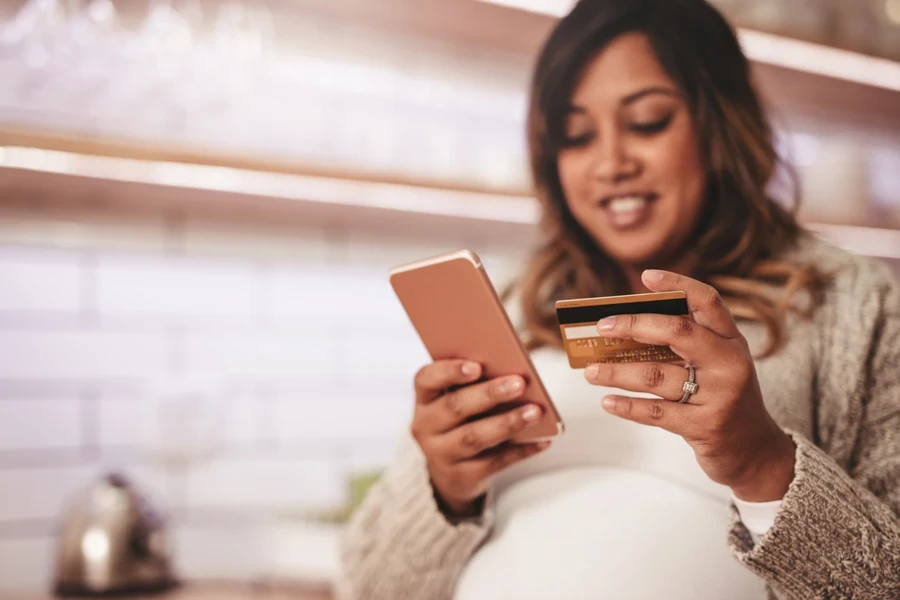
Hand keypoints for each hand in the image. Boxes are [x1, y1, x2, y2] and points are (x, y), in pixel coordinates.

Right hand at [411, 360, 550, 516]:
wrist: (449, 471)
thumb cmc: (461, 420)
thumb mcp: (456, 400)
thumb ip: (474, 384)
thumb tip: (512, 372)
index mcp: (424, 398)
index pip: (426, 379)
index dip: (450, 371)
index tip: (477, 366)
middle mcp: (425, 426)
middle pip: (455, 407)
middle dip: (489, 394)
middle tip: (519, 383)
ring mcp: (441, 454)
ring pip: (474, 437)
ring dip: (507, 422)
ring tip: (535, 411)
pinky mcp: (461, 476)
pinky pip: (493, 462)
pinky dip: (520, 451)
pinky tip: (542, 440)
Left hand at [584, 270, 795, 501]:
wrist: (754, 452)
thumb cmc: (723, 399)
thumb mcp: (717, 366)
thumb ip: (684, 347)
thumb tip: (624, 330)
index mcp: (732, 341)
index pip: (708, 301)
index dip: (678, 283)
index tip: (646, 276)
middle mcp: (729, 363)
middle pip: (677, 332)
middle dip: (633, 325)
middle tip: (602, 326)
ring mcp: (720, 395)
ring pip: (657, 375)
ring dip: (617, 372)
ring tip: (591, 372)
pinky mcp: (705, 426)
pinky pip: (656, 412)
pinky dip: (628, 406)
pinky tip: (608, 401)